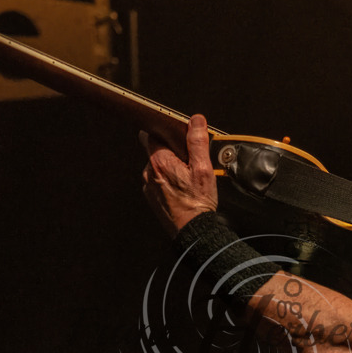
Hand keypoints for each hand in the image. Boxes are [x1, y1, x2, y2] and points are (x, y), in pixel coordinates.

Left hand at [141, 114, 218, 236]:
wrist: (193, 231)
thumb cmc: (197, 203)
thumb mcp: (203, 168)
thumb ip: (197, 142)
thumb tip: (196, 121)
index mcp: (160, 162)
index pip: (150, 134)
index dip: (163, 131)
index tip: (174, 134)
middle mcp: (149, 172)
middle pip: (155, 151)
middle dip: (170, 151)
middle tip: (189, 162)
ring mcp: (148, 186)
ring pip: (157, 167)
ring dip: (170, 168)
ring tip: (187, 179)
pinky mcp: (151, 197)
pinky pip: (158, 181)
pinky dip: (168, 181)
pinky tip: (182, 189)